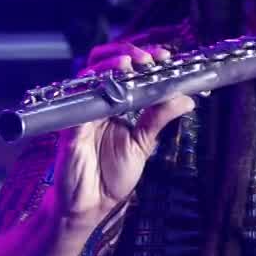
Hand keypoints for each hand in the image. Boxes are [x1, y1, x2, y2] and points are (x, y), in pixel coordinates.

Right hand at [52, 39, 193, 226]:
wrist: (91, 204)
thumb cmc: (112, 174)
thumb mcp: (143, 143)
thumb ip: (159, 118)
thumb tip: (187, 99)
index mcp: (115, 102)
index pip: (124, 67)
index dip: (142, 56)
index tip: (164, 56)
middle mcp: (96, 102)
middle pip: (102, 61)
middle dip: (125, 52)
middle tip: (148, 58)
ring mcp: (80, 112)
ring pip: (88, 75)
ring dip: (108, 65)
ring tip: (129, 64)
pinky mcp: (68, 128)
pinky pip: (75, 103)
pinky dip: (91, 93)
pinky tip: (107, 90)